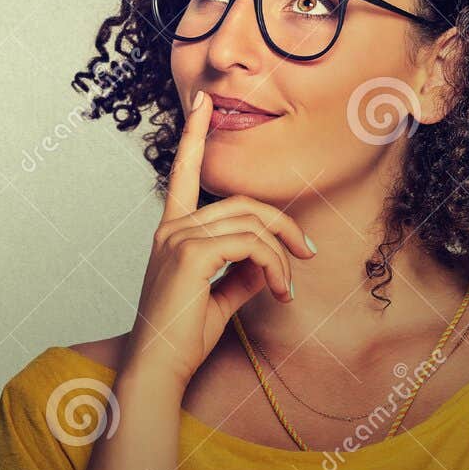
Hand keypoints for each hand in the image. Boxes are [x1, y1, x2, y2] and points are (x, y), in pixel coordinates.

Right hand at [123, 90, 317, 387]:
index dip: (193, 135)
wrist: (161, 368)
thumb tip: (269, 261)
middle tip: (307, 255)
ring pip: (250, 223)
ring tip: (288, 286)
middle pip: (242, 202)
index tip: (202, 102)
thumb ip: (243, 270)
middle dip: (283, 224)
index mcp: (172, 231)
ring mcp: (177, 239)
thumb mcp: (220, 295)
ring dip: (282, 252)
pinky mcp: (191, 256)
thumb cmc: (185, 337)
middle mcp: (171, 228)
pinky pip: (249, 244)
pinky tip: (278, 291)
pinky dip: (274, 266)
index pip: (183, 172)